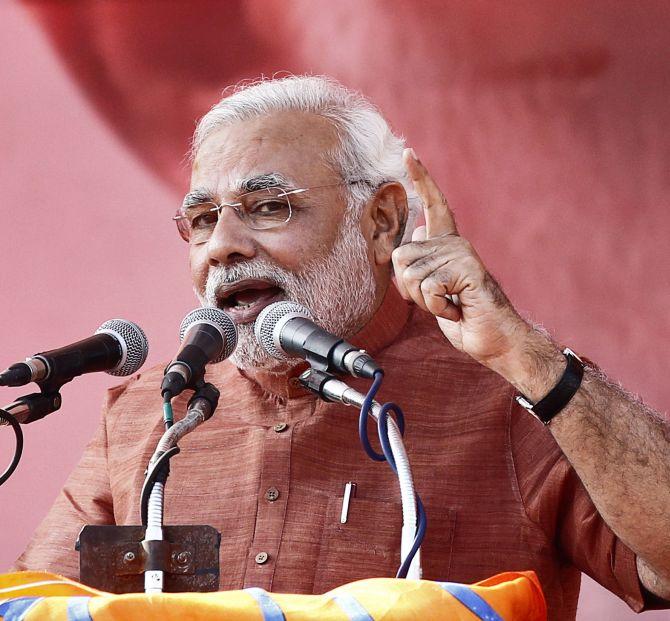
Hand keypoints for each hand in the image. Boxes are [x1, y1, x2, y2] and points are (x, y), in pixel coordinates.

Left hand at [392, 149, 534, 368]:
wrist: (495, 340)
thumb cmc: (464, 317)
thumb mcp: (434, 288)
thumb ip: (423, 263)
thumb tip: (418, 231)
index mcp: (447, 245)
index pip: (433, 205)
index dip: (420, 179)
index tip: (408, 152)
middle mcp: (454, 243)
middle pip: (399, 257)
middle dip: (408, 289)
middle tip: (437, 299)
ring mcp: (462, 254)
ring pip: (410, 275)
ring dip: (424, 301)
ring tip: (450, 304)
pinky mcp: (468, 270)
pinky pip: (428, 288)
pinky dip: (437, 308)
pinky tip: (457, 309)